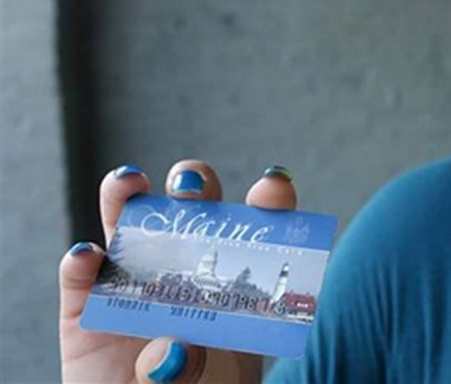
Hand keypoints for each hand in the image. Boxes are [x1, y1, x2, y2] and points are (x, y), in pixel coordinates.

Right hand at [59, 160, 296, 382]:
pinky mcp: (85, 310)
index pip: (258, 231)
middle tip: (191, 185)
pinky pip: (80, 279)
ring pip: (127, 227)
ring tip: (130, 182)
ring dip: (125, 197)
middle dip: (193, 187)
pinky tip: (87, 256)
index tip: (273, 184)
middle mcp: (184, 270)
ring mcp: (132, 284)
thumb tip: (169, 352)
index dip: (268, 203)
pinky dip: (80, 262)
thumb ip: (195, 371)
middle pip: (191, 212)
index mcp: (233, 282)